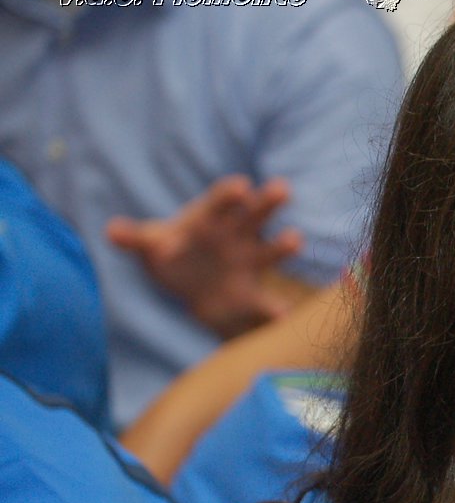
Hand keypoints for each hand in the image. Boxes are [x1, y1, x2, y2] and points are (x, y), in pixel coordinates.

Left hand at [106, 175, 308, 338]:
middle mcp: (237, 236)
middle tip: (282, 188)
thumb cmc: (171, 254)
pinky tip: (283, 315)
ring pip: (270, 251)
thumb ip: (135, 239)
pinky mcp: (253, 294)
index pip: (221, 201)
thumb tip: (112, 231)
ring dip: (283, 245)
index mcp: (211, 219)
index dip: (230, 194)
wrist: (193, 287)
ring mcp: (250, 263)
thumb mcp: (151, 245)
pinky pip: (266, 302)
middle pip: (255, 215)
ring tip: (294, 240)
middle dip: (268, 202)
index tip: (242, 187)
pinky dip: (276, 310)